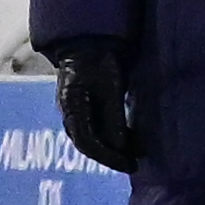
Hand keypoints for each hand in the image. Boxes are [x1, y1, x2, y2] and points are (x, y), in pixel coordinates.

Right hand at [44, 43, 146, 172]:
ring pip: (91, 137)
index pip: (86, 143)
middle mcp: (69, 111)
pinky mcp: (85, 104)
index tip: (130, 164)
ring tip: (135, 152)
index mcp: (71, 107)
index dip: (108, 158)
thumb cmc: (99, 61)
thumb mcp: (110, 89)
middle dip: (110, 156)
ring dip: (112, 147)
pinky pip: (96, 128)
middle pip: (87, 143)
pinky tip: (129, 136)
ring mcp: (75, 108)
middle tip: (134, 163)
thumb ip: (113, 119)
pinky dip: (112, 136)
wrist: (90, 39)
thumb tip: (120, 147)